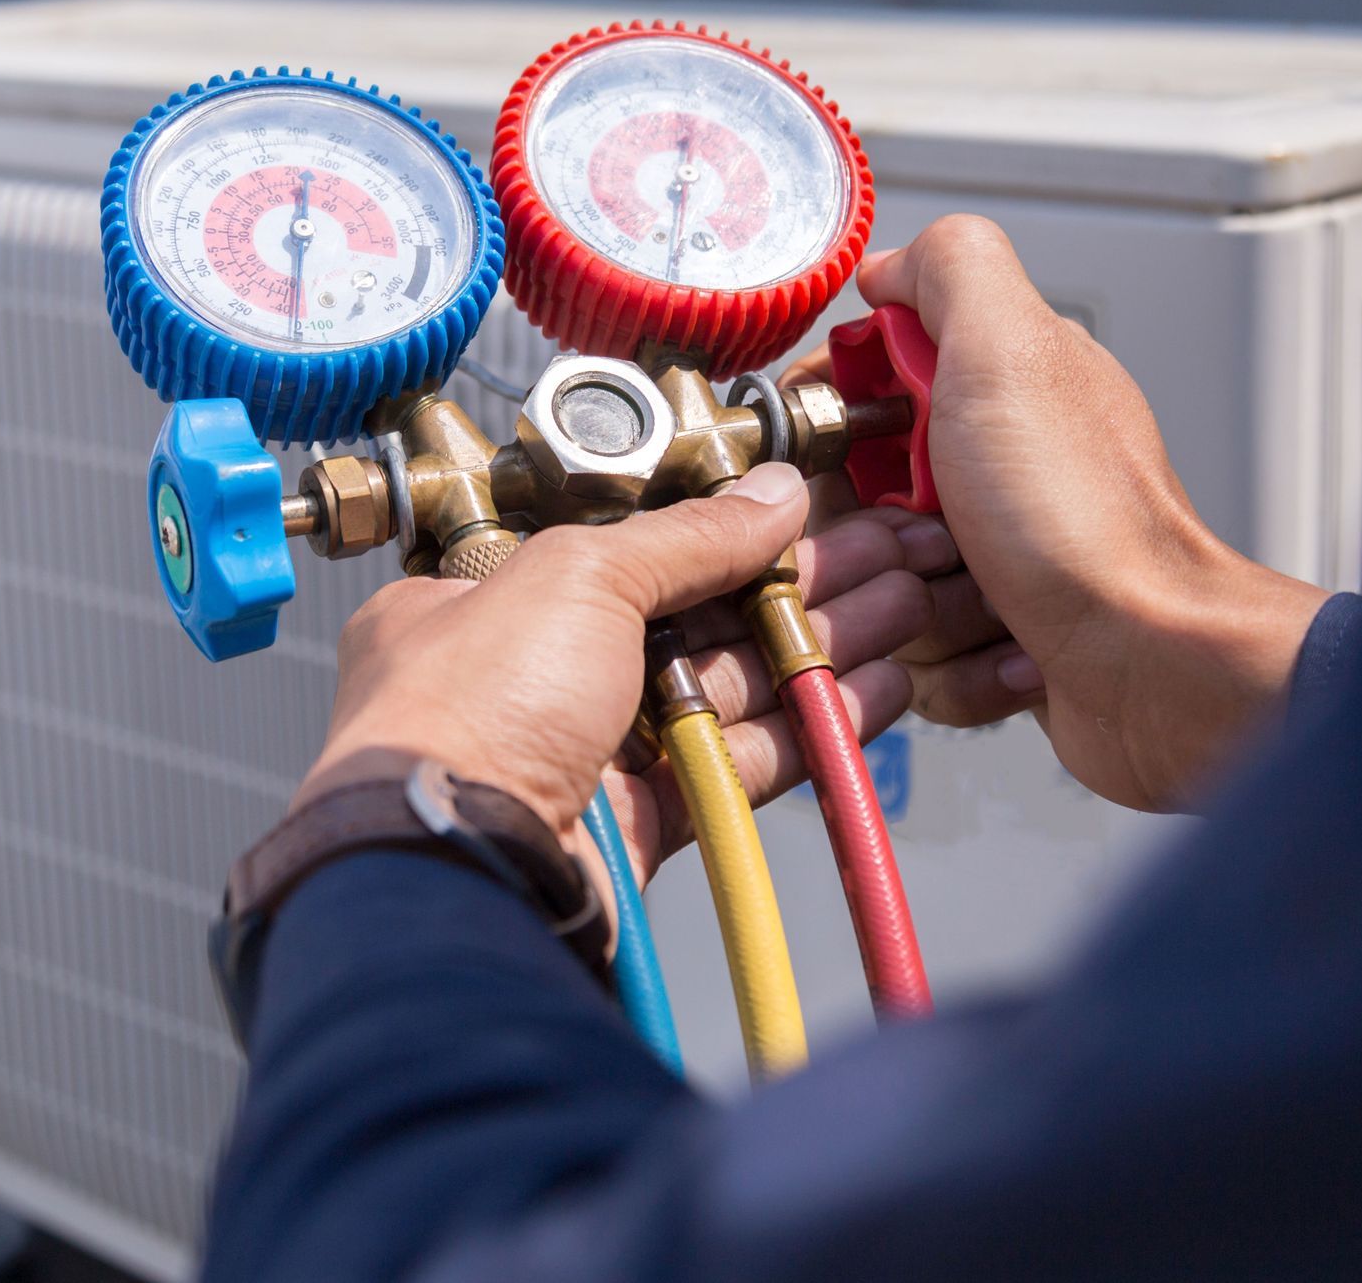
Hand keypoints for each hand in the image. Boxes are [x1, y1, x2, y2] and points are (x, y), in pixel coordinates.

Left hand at [295, 465, 948, 891]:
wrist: (453, 868)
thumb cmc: (470, 708)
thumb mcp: (581, 575)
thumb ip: (690, 535)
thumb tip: (773, 493)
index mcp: (487, 600)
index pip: (631, 551)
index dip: (729, 533)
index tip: (809, 517)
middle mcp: (531, 676)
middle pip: (694, 618)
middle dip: (798, 588)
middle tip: (887, 559)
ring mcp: (585, 755)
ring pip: (726, 691)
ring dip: (818, 650)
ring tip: (908, 611)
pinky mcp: (636, 826)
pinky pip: (735, 765)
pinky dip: (805, 730)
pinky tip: (876, 694)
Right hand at [790, 217, 1327, 811]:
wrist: (1159, 665)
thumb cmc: (1089, 524)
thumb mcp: (1010, 350)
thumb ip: (951, 269)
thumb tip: (891, 262)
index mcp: (995, 387)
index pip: (859, 387)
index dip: (834, 421)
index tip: (845, 449)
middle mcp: (998, 467)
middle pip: (853, 498)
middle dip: (869, 532)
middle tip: (925, 536)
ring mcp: (999, 556)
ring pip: (880, 586)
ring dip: (912, 608)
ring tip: (983, 600)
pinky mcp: (1000, 638)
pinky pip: (921, 661)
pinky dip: (953, 667)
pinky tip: (1009, 649)